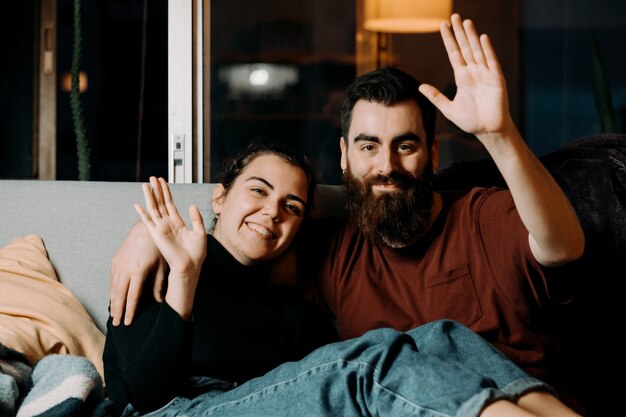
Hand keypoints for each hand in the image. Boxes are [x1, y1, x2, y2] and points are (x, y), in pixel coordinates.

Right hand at [109, 220, 167, 326]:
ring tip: (113, 314)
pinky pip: (112, 279)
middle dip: (117, 311)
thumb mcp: (162, 265)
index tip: (128, 322)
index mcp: (138, 271)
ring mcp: (118, 264)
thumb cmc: (157, 247)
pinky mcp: (115, 260)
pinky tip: (113, 297)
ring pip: (113, 288)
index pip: (132, 297)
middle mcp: (125, 269)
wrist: (145, 228)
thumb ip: (158, 284)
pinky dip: (112, 290)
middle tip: (116, 324)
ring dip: (113, 302)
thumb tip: (159, 301)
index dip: (129, 311)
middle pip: (119, 295)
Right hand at [134, 177, 206, 317]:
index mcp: (178, 222)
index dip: (166, 192)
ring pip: (153, 209)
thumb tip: (192, 205)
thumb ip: (196, 218)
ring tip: (146, 184)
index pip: (170, 203)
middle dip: (157, 190)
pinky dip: (142, 213)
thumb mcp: (200, 232)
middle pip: (160, 203)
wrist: (190, 266)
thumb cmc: (196, 253)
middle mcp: (168, 223)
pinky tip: (137, 204)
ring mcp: (161, 228)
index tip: (163, 181)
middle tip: (153, 177)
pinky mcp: (157, 234)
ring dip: (149, 197)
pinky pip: (148, 221)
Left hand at [418, 13, 513, 138]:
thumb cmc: (471, 121)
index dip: (449, 40)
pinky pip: (491, 62)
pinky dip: (487, 50)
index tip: (442, 25)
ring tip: (466, 22)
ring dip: (472, 37)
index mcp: (462, 77)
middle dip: (460, 33)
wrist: (488, 130)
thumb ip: (435, 97)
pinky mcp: (496, 79)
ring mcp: (486, 74)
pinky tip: (482, 38)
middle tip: (454, 16)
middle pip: (465, 48)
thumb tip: (420, 86)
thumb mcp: (449, 108)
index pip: (454, 53)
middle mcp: (474, 72)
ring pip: (477, 51)